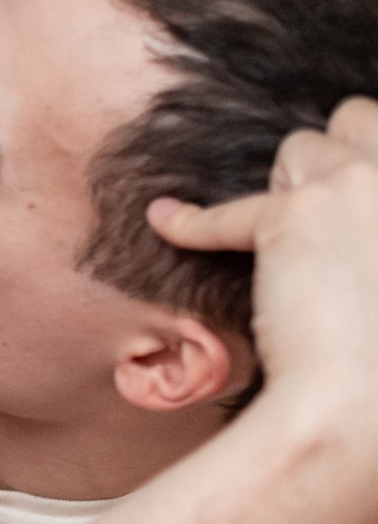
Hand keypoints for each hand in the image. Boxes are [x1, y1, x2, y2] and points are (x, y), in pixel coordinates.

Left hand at [150, 95, 377, 445]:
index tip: (347, 199)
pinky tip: (165, 223)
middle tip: (314, 206)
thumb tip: (346, 230)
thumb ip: (373, 234)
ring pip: (299, 145)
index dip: (368, 158)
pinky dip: (191, 223)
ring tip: (276, 238)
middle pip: (358, 116)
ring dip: (281, 183)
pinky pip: (226, 212)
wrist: (364, 407)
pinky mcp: (291, 217)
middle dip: (333, 148)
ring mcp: (354, 188)